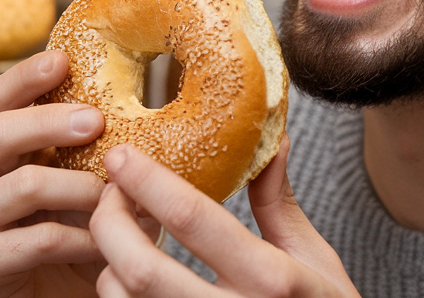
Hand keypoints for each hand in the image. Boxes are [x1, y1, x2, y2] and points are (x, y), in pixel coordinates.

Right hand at [0, 49, 122, 297]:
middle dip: (50, 122)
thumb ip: (100, 146)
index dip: (27, 75)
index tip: (63, 60)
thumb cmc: (84, 226)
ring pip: (24, 186)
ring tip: (116, 195)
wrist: (70, 293)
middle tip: (96, 121)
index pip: (0, 98)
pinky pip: (39, 238)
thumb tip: (154, 106)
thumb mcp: (92, 178)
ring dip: (81, 188)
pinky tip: (106, 241)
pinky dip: (82, 238)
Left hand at [89, 138, 360, 296]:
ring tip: (120, 237)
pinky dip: (118, 294)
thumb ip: (279, 204)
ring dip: (109, 262)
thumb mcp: (315, 261)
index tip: (122, 155)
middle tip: (108, 192)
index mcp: (270, 278)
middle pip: (140, 266)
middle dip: (109, 220)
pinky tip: (127, 274)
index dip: (147, 180)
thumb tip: (269, 141)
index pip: (193, 217)